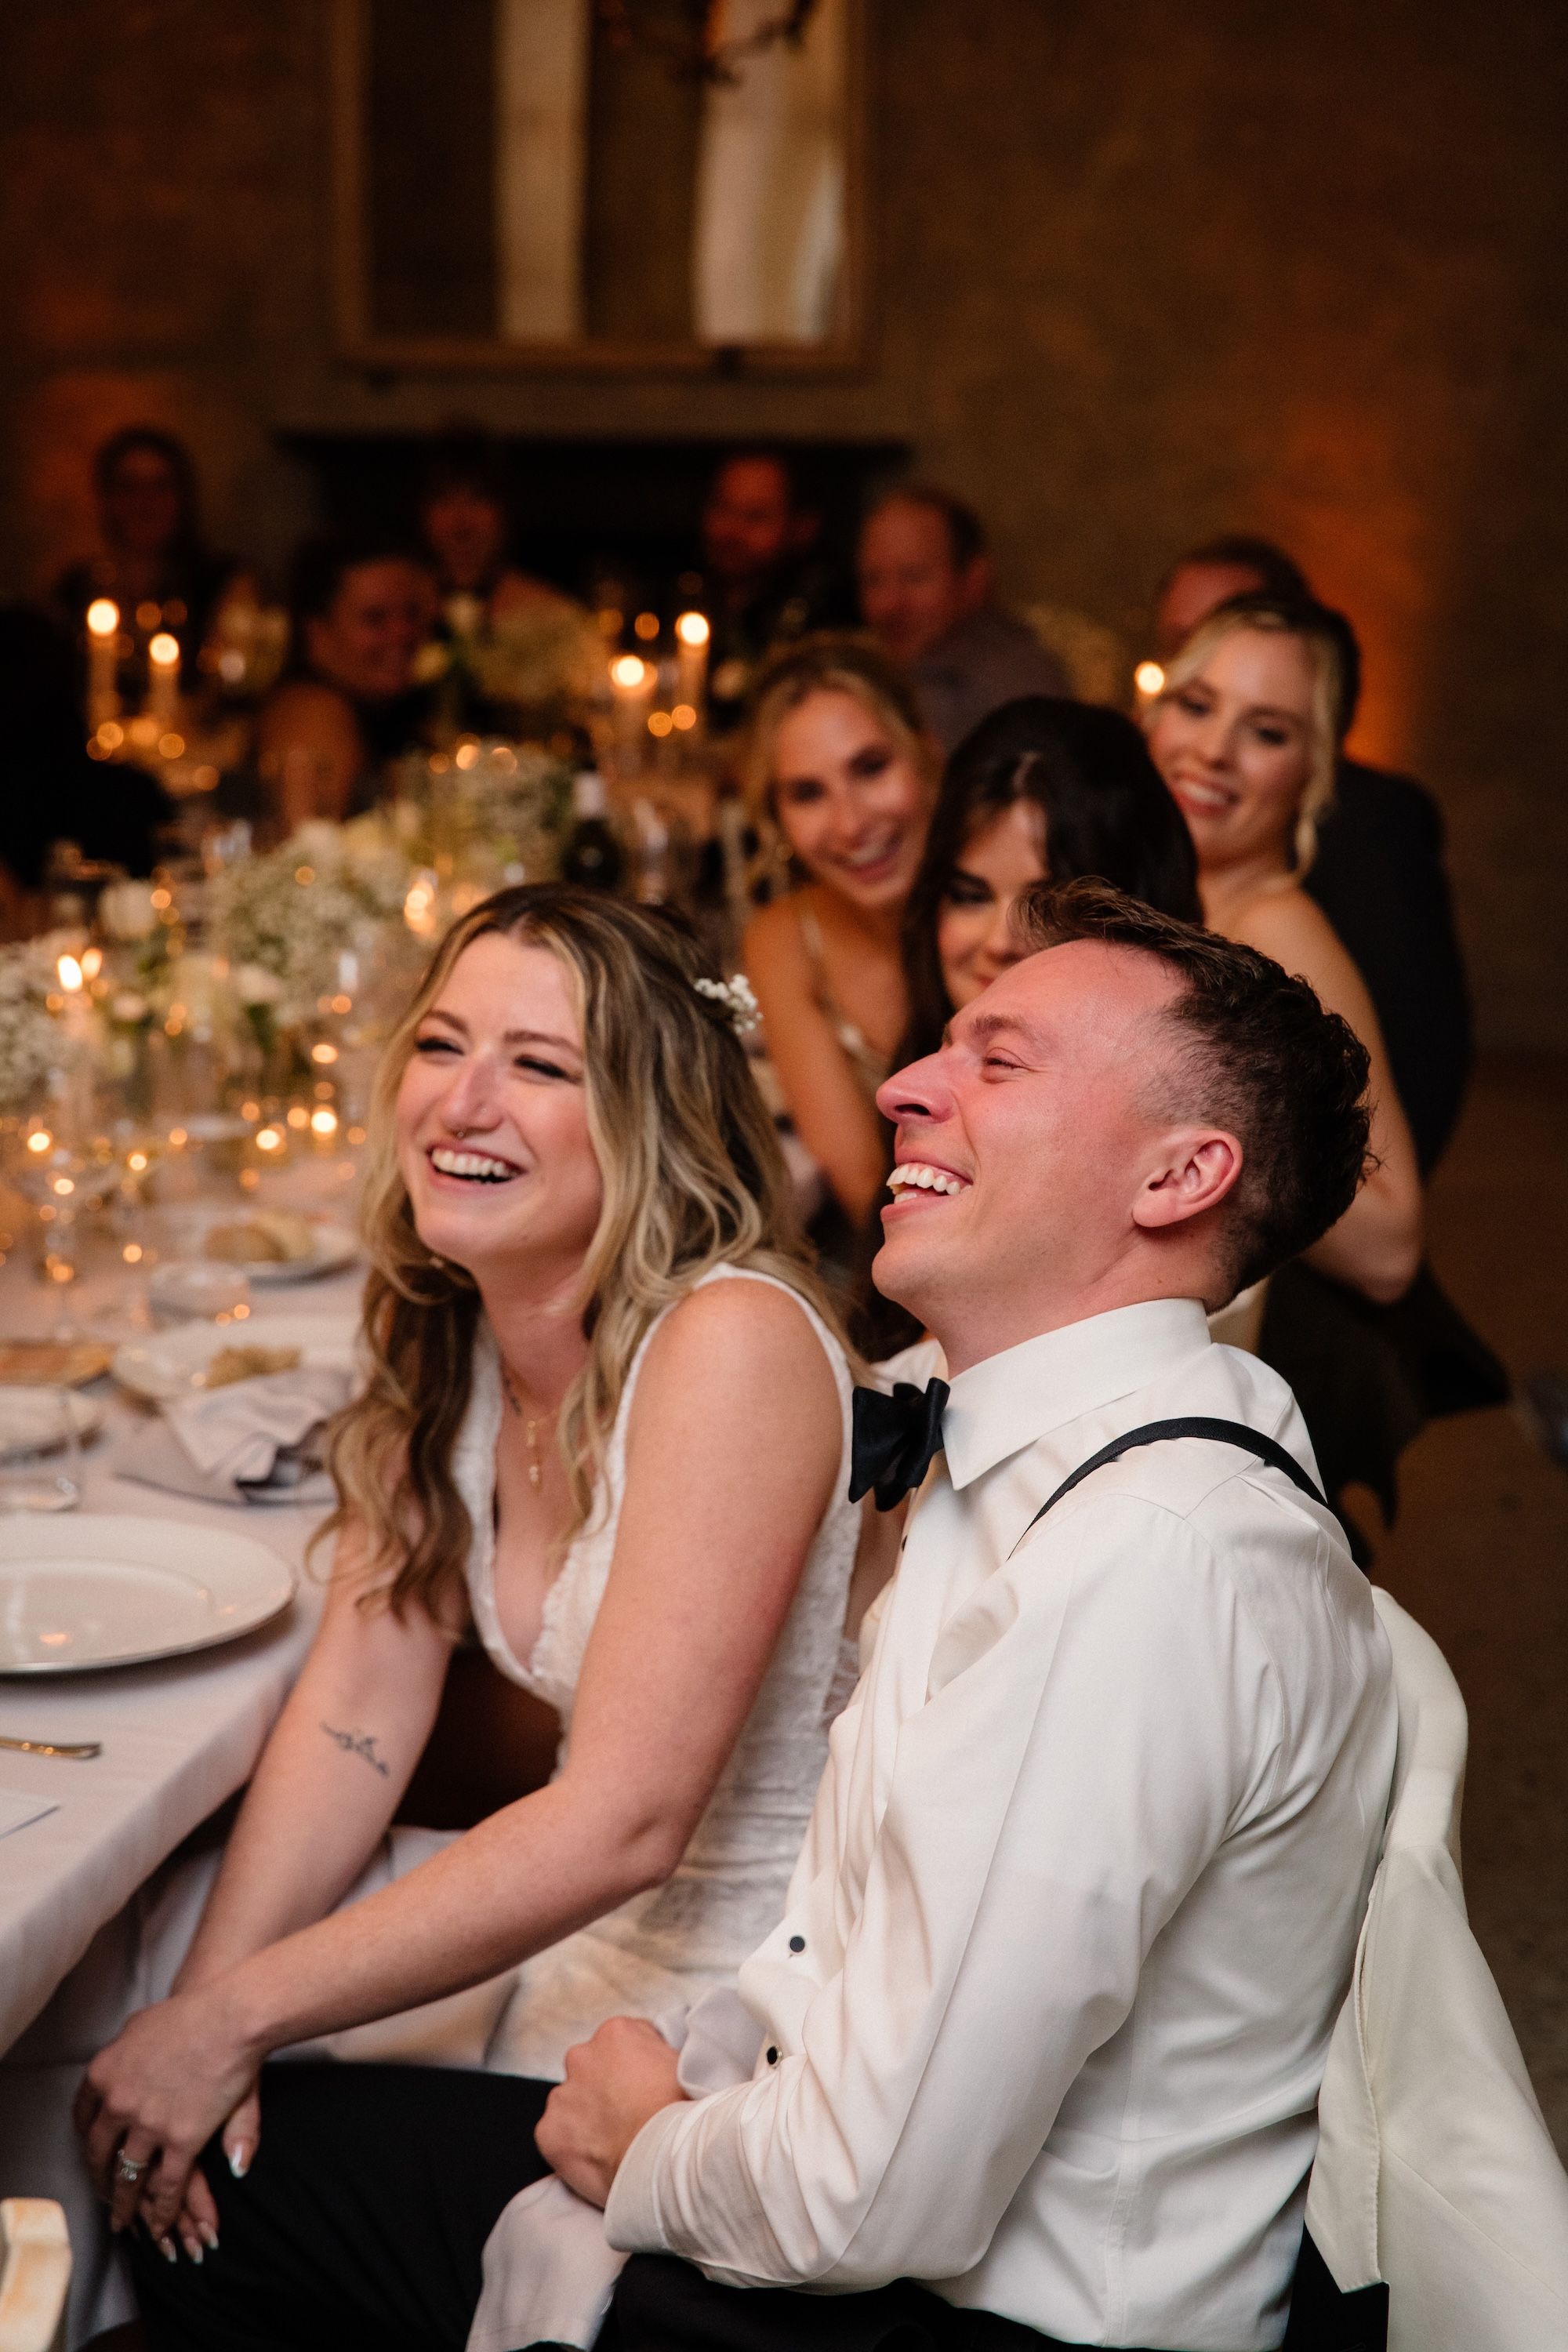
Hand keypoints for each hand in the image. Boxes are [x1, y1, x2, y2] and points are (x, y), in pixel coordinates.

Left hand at [74, 1988, 261, 2241]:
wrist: (228, 2015)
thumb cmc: (191, 2012)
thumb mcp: (142, 2025)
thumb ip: (125, 2050)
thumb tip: (117, 2072)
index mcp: (104, 2073)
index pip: (83, 2116)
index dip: (86, 2138)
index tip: (91, 2150)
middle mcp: (117, 2103)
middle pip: (98, 2152)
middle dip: (99, 2178)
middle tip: (101, 2193)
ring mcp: (147, 2124)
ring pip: (126, 2177)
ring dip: (123, 2205)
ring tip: (122, 2222)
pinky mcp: (180, 2141)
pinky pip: (165, 2186)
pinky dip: (162, 2211)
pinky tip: (159, 2227)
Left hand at [536, 2016, 685, 2208]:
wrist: (663, 2159)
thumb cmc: (680, 2114)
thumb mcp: (681, 2064)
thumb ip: (657, 2053)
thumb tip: (654, 2063)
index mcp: (615, 2033)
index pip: (620, 2042)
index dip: (635, 2068)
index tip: (646, 2088)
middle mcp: (582, 2056)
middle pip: (590, 2068)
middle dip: (604, 2087)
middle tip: (627, 2115)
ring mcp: (562, 2095)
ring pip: (571, 2102)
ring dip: (586, 2117)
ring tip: (614, 2141)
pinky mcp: (549, 2132)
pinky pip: (557, 2136)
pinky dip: (572, 2146)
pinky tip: (597, 2158)